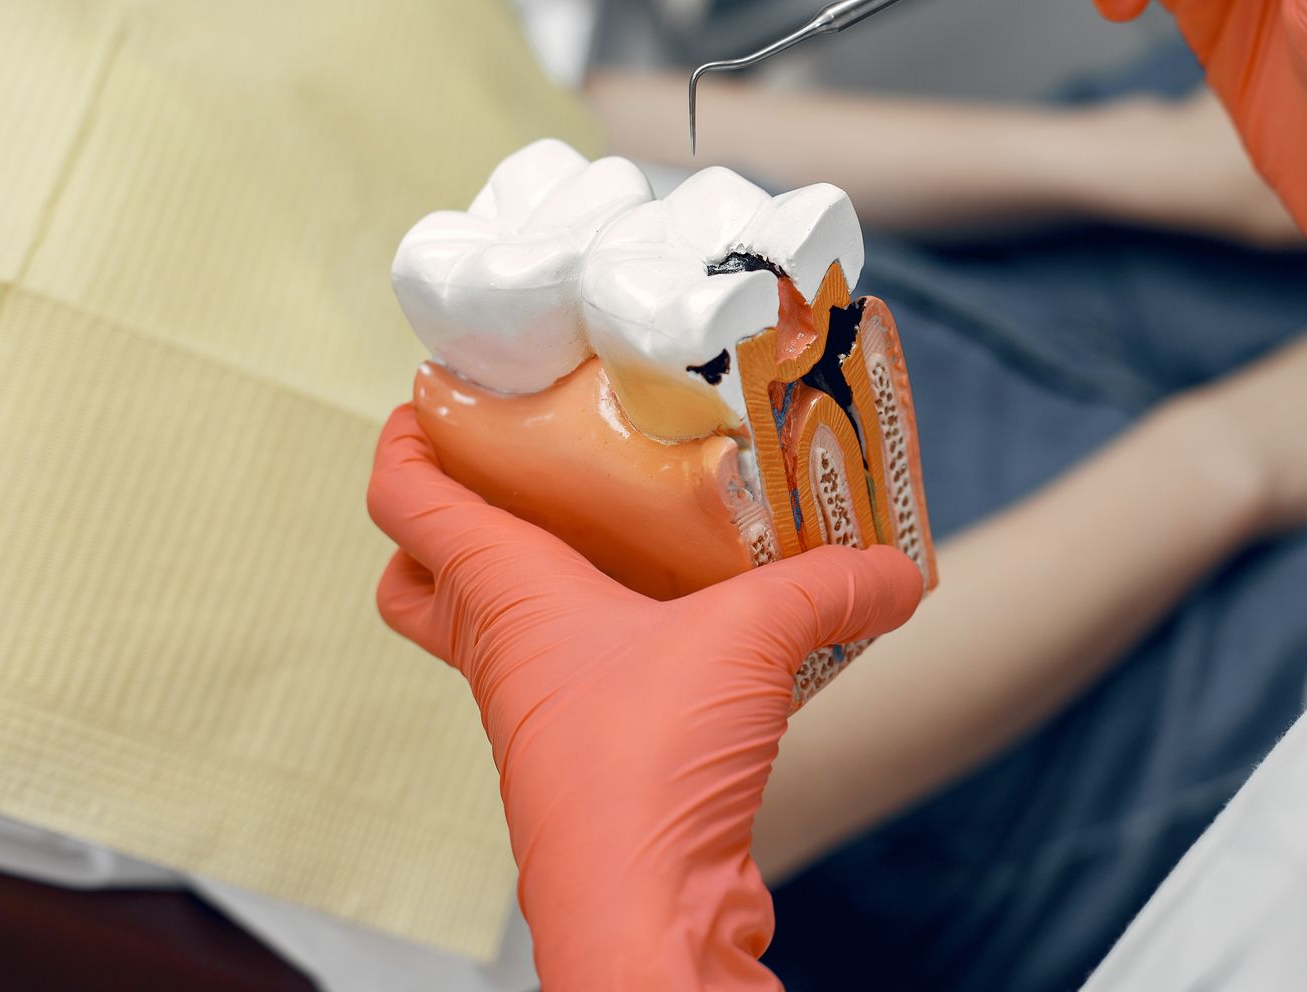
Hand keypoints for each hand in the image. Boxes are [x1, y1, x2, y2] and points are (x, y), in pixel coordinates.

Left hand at [367, 406, 924, 989]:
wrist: (645, 911)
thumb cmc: (647, 765)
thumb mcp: (754, 639)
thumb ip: (832, 587)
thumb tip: (900, 570)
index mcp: (506, 593)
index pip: (407, 500)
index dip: (406, 438)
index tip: (433, 395)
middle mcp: (503, 649)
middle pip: (422, 577)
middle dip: (446, 519)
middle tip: (518, 470)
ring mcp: (536, 712)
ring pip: (496, 629)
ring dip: (536, 580)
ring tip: (621, 529)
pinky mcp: (585, 761)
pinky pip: (572, 680)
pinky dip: (609, 643)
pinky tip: (688, 626)